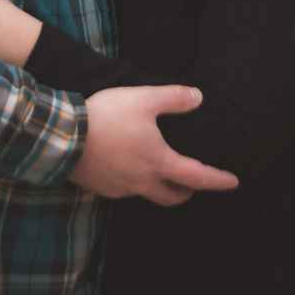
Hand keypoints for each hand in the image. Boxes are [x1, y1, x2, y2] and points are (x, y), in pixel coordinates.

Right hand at [69, 85, 238, 205]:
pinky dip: (133, 181)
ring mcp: (120, 188)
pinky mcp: (100, 187)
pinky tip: (125, 165)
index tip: (233, 182)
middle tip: (192, 184)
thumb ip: (173, 98)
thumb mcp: (144, 99)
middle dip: (186, 192)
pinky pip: (124, 189)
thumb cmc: (107, 117)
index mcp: (158, 162)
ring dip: (158, 186)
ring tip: (157, 170)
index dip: (217, 180)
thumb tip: (198, 97)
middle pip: (172, 197)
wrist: (62, 136)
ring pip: (147, 193)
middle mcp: (142, 182)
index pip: (196, 176)